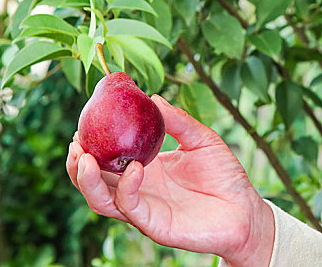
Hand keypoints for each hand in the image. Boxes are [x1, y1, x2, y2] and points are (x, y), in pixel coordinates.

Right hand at [66, 95, 274, 265]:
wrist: (245, 209)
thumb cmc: (224, 175)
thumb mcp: (201, 139)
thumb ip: (177, 120)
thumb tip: (152, 96)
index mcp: (143, 167)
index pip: (106, 158)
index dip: (91, 144)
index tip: (85, 123)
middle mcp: (137, 189)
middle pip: (93, 180)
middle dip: (77, 163)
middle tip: (76, 143)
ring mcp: (143, 208)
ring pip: (101, 199)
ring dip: (86, 179)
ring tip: (83, 156)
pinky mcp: (153, 224)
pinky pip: (130, 207)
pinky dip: (126, 188)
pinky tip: (135, 168)